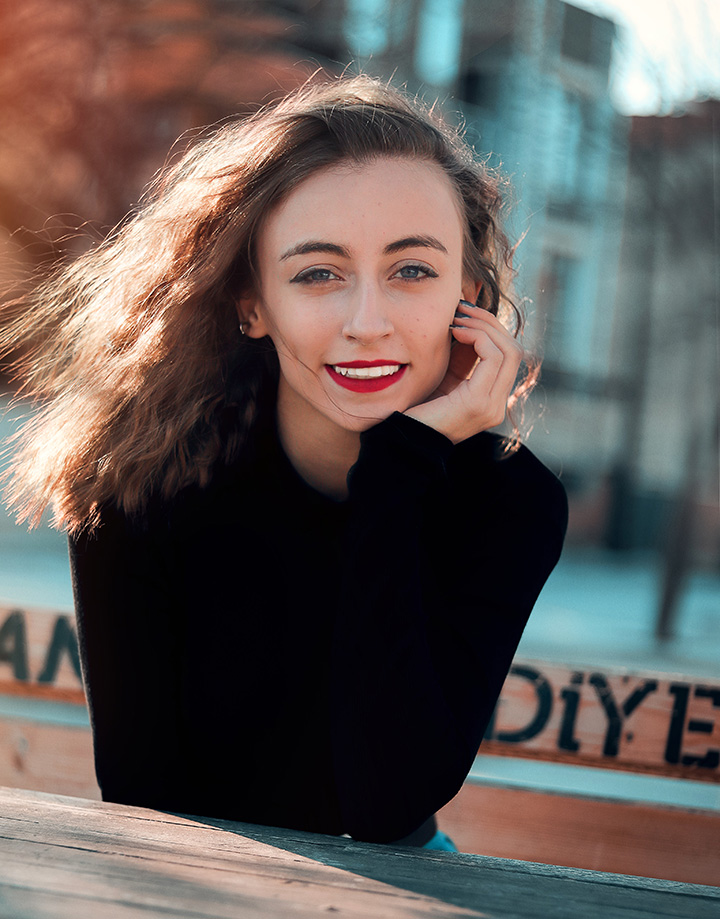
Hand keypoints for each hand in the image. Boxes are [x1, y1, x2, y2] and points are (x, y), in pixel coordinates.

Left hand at [404, 300, 523, 442]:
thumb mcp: (445, 376)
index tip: (463, 315)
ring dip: (483, 327)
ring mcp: (492, 406)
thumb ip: (463, 356)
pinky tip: (456, 331)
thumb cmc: (416, 407)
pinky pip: (493, 358)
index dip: (491, 329)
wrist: (400, 437)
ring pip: (509, 351)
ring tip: (457, 319)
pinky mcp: (478, 403)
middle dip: (490, 323)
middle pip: (514, 350)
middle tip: (462, 309)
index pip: (508, 355)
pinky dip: (477, 337)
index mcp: (490, 399)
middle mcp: (497, 405)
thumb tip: (470, 322)